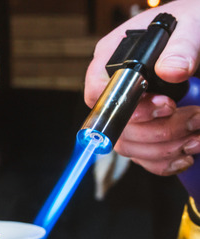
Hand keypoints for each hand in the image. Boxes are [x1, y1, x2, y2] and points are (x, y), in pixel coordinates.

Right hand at [84, 0, 199, 175]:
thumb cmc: (191, 25)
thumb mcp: (191, 25)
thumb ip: (181, 46)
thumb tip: (170, 70)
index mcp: (112, 60)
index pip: (98, 95)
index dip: (126, 108)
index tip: (166, 105)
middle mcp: (114, 90)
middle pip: (118, 128)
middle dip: (160, 131)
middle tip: (195, 118)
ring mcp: (128, 113)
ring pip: (129, 148)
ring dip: (166, 149)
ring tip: (197, 135)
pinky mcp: (143, 130)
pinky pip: (142, 159)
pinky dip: (164, 163)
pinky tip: (185, 154)